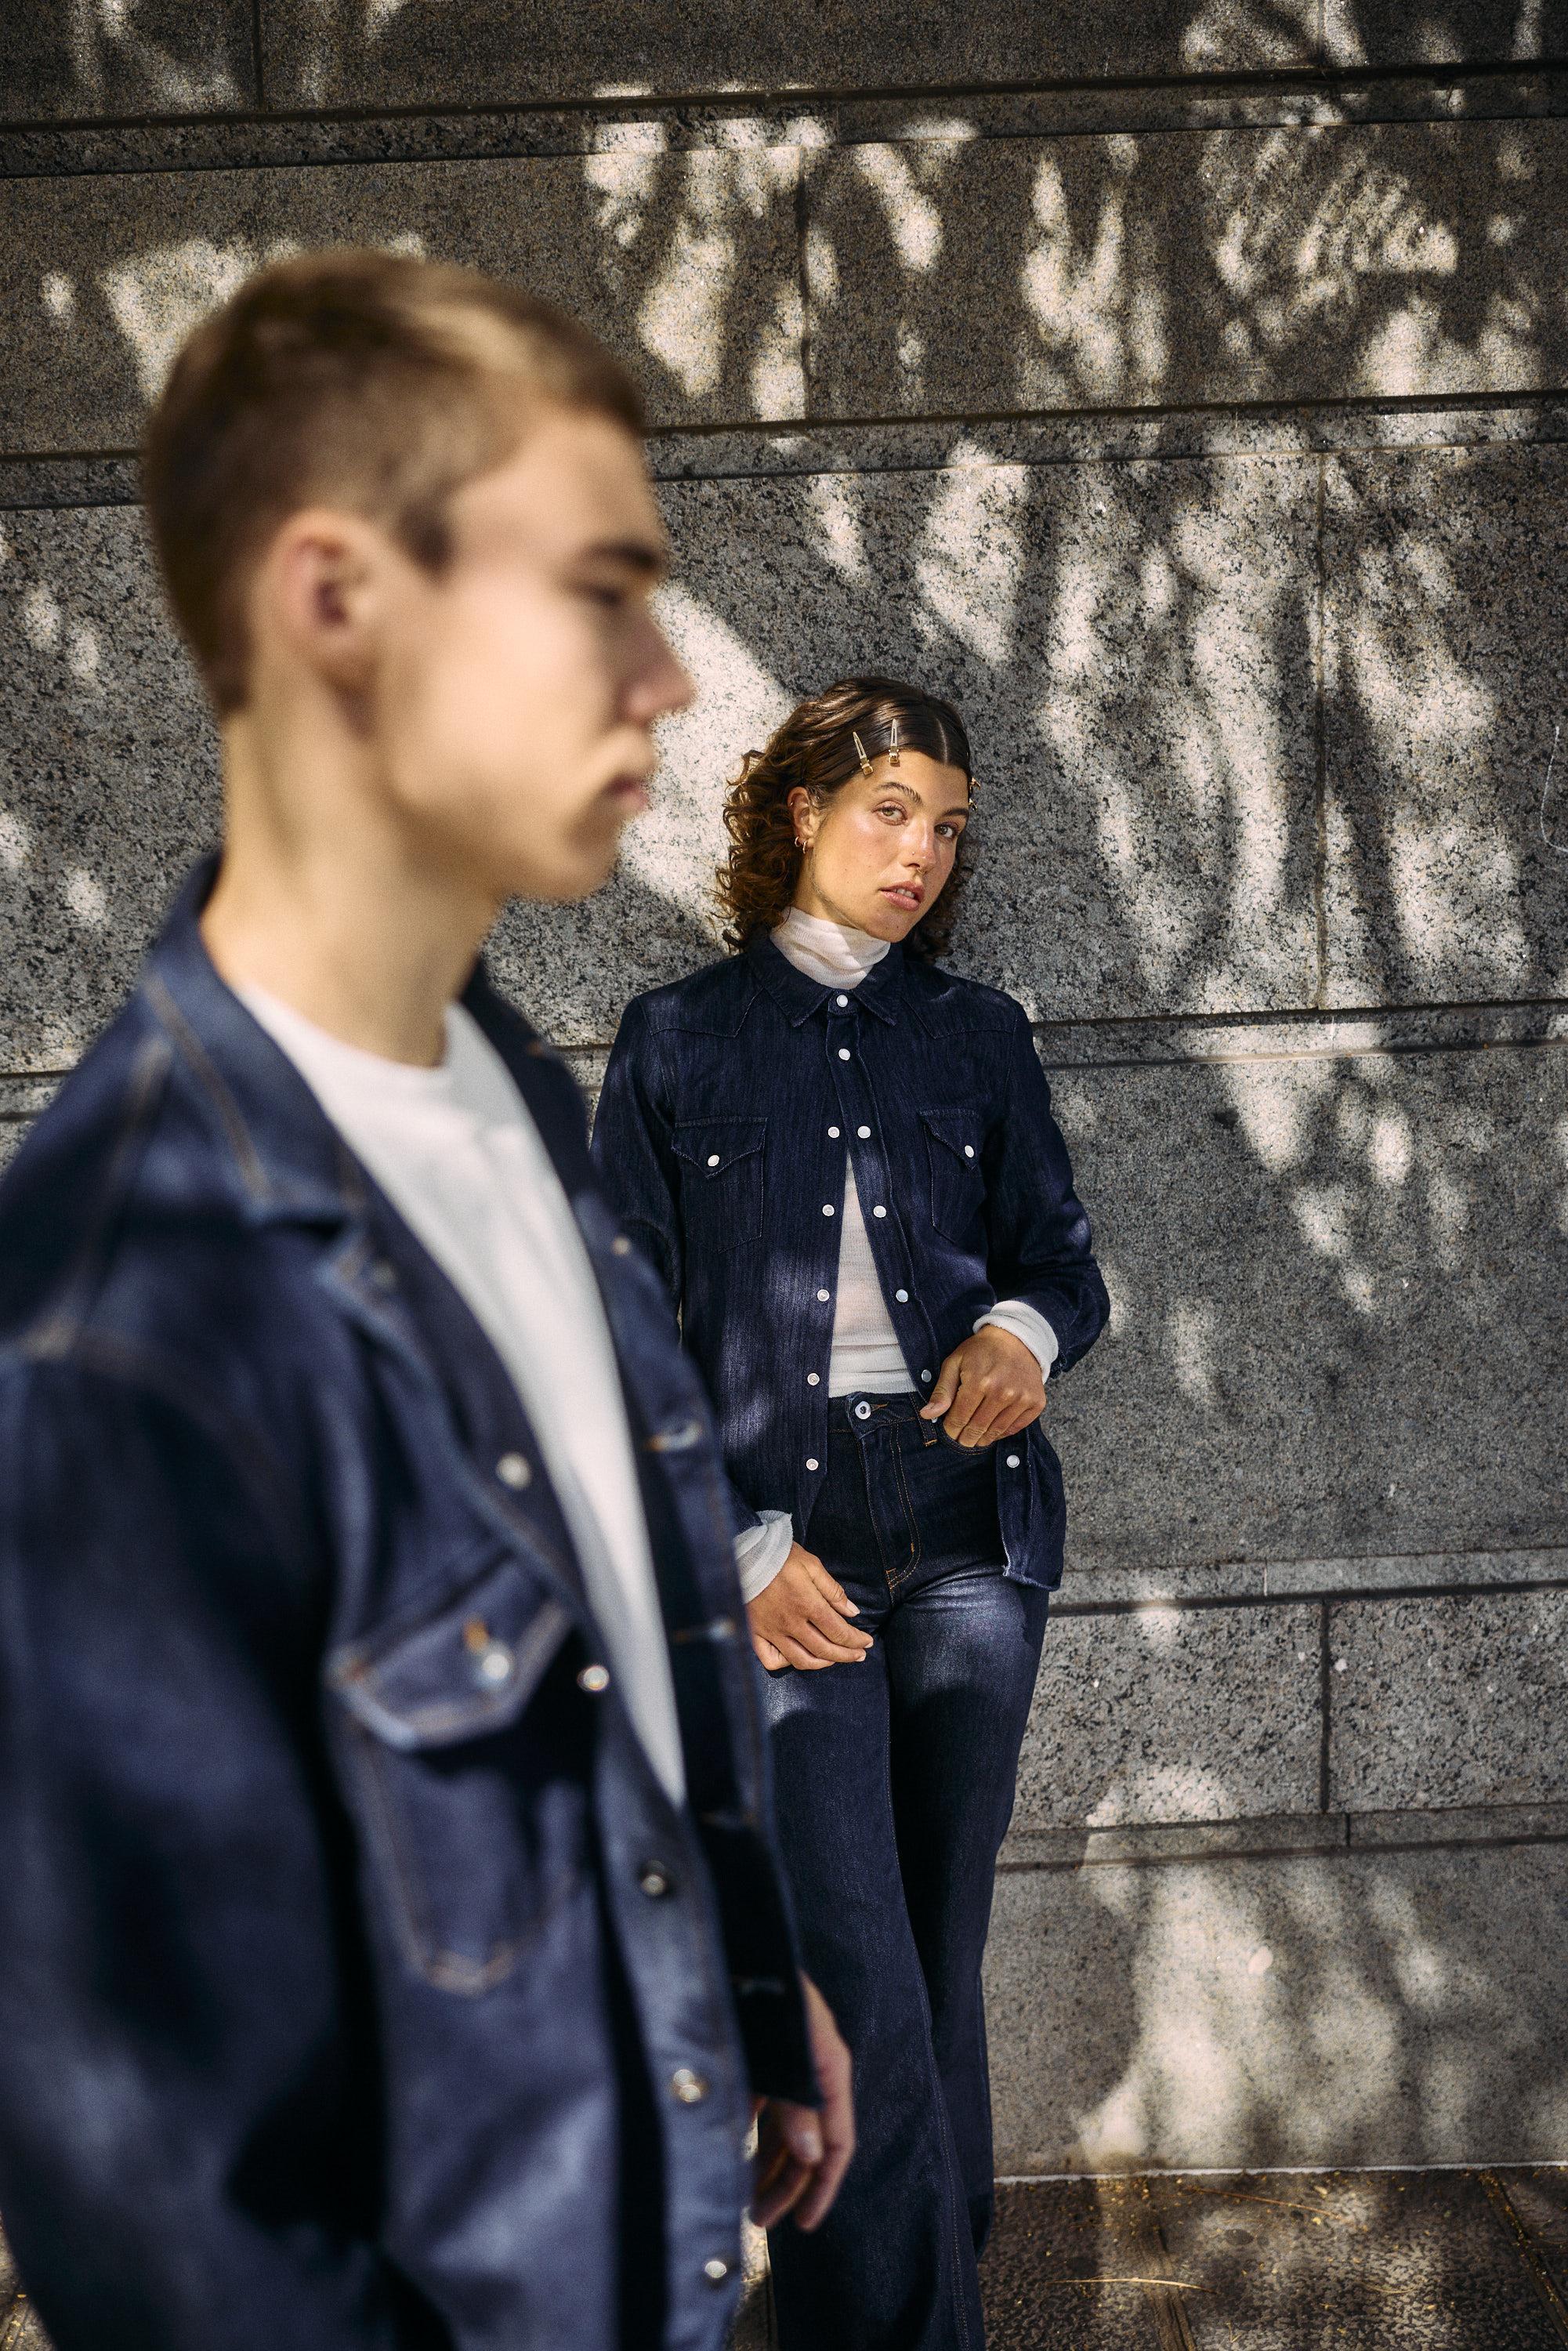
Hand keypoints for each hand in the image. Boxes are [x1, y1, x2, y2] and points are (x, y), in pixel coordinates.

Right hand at [746, 1543, 872, 1672]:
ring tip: (834, 1659)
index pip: (839, 1632)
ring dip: (823, 1663)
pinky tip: (796, 1657)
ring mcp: (772, 1631)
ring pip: (801, 1660)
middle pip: (825, 1650)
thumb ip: (833, 1591)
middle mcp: (791, 1623)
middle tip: (859, 1655)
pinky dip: (785, 1663)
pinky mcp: (756, 1633)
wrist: (745, 1554)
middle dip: (847, 1655)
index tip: (867, 1642)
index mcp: (808, 1605)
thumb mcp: (812, 1565)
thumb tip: (852, 1612)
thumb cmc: (781, 1557)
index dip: (856, 1640)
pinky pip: (770, 1659)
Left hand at [752, 1976, 854, 2231]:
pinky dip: (749, 2136)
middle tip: (761, 2222)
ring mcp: (785, 2065)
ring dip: (768, 2167)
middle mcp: (812, 2072)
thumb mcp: (789, 2049)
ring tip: (747, 2202)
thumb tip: (811, 2156)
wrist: (735, 1942)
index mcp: (830, 2069)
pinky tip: (732, 2158)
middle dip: (788, 2186)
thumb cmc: (766, 1989)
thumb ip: (799, 2102)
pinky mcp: (758, 2056)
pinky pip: (760, 2109)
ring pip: (783, 2130)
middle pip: (808, 2143)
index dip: (822, 2186)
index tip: (806, 2225)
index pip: (838, 2142)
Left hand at [919, 1326, 1044, 1446]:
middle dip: (965, 1438)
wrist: (1016, 1338)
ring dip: (983, 1439)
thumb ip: (941, 1391)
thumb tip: (927, 1414)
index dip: (951, 1430)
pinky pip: (1015, 1428)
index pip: (959, 1418)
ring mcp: (1022, 1398)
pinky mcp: (1036, 1402)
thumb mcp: (955, 1363)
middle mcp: (1002, 1392)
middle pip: (977, 1428)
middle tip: (960, 1440)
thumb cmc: (981, 1350)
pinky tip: (993, 1429)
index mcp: (978, 1382)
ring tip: (975, 1438)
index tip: (949, 1432)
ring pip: (996, 1432)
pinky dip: (1002, 1433)